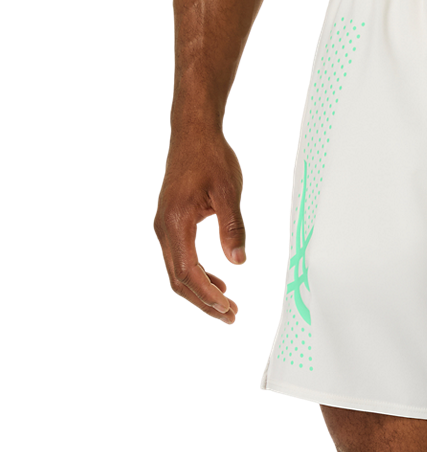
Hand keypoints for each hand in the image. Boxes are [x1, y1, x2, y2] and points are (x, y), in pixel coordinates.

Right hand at [154, 127, 245, 325]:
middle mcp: (163, 229)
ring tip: (227, 307)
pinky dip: (197, 276)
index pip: (188, 272)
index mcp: (176, 223)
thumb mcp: (229, 192)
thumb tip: (238, 262)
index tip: (228, 308)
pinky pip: (179, 260)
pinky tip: (218, 283)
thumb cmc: (211, 159)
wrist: (193, 134)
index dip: (208, 295)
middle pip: (179, 280)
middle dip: (204, 302)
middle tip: (231, 317)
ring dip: (201, 292)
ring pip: (177, 273)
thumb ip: (232, 228)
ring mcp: (163, 227)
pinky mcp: (169, 224)